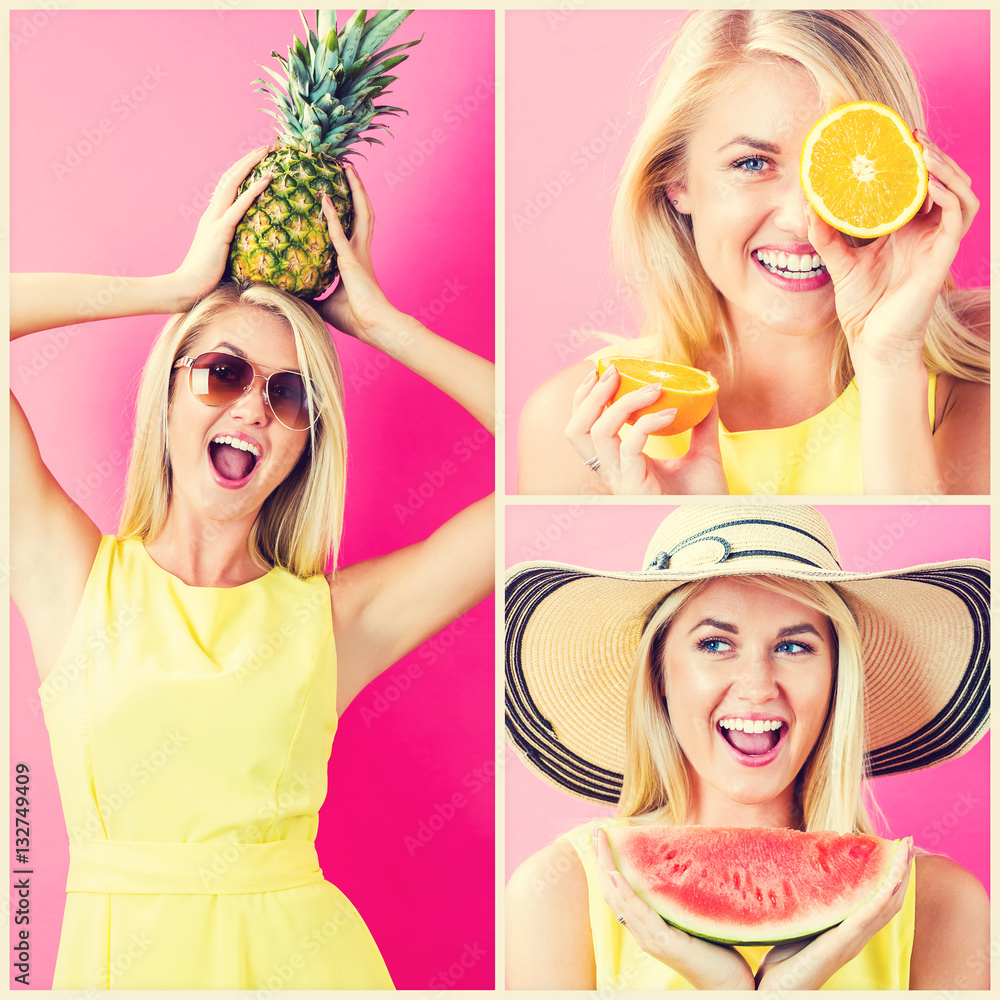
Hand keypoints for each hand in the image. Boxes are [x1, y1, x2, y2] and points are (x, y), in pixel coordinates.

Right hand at [171, 146, 273, 308]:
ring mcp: (215, 221)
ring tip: (268, 151)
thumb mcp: (223, 259)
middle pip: (230, 178)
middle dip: (249, 159)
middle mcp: (212, 214)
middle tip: (268, 146)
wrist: (186, 289)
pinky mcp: (220, 232)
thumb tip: (254, 253)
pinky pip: (239, 206)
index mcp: (213, 219)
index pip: (228, 188)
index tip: (260, 161)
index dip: (243, 172)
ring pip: (233, 183)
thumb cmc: (207, 281)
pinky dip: (254, 190)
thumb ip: (235, 250)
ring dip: (251, 164)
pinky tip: (268, 178)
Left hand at [312, 163, 398, 340]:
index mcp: (355, 259)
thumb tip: (292, 298)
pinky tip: (324, 198)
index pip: (352, 227)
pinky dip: (331, 215)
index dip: (349, 207)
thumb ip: (312, 296)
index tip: (339, 191)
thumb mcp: (326, 305)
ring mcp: (357, 253)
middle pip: (361, 212)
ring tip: (347, 169)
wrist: (374, 327)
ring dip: (354, 190)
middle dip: (357, 189)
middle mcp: (359, 251)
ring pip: (360, 214)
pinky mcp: (351, 260)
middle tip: (348, 169)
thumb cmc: (356, 319)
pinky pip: (339, 233)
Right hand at [566, 364, 727, 494]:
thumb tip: (707, 390)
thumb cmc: (706, 500)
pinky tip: (671, 412)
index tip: (602, 372)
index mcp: (618, 463)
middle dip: (590, 395)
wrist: (719, 528)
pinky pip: (630, 446)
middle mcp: (613, 471)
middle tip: (614, 371)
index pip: (583, 427)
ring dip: (622, 402)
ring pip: (597, 433)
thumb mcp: (704, 453)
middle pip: (576, 429)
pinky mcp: (636, 487)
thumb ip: (701, 423)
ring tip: (653, 387)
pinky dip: (648, 422)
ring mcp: (621, 480)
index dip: (584, 398)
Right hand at [594, 829, 753, 989]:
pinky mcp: (665, 942)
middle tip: (596, 832)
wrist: (729, 984)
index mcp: (644, 926)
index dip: (605, 865)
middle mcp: (642, 932)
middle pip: (611, 893)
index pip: (615, 892)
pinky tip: (617, 876)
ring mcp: (651, 938)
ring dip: (608, 869)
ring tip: (602, 844)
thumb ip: (673, 899)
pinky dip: (625, 893)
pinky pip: (640, 914)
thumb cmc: (713, 950)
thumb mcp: (687, 918)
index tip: (601, 838)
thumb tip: (671, 866)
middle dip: (601, 860)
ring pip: (620, 900)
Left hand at [756, 837, 914, 989]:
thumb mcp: (798, 924)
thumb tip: (797, 870)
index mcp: (847, 930)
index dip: (887, 875)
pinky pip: (869, 915)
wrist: (775, 991)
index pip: (875, 898)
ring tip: (905, 849)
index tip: (893, 847)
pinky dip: (884, 893)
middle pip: (888, 898)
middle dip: (899, 870)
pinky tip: (891, 877)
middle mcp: (855, 935)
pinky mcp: (842, 943)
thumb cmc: (782, 960)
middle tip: (908, 842)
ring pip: (885, 902)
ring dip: (898, 875)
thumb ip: (806, 904)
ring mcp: (852, 940)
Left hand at [805, 131, 977, 375]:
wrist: (872, 343)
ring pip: (959, 192)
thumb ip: (827, 235)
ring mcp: (938, 243)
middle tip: (910, 136)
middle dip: (931, 156)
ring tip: (922, 151)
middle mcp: (927, 233)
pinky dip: (947, 194)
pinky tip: (928, 182)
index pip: (917, 186)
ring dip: (945, 168)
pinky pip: (958, 216)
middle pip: (943, 182)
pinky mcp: (943, 257)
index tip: (893, 138)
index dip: (912, 161)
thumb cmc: (863, 307)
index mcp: (907, 230)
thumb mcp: (840, 262)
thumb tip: (808, 207)